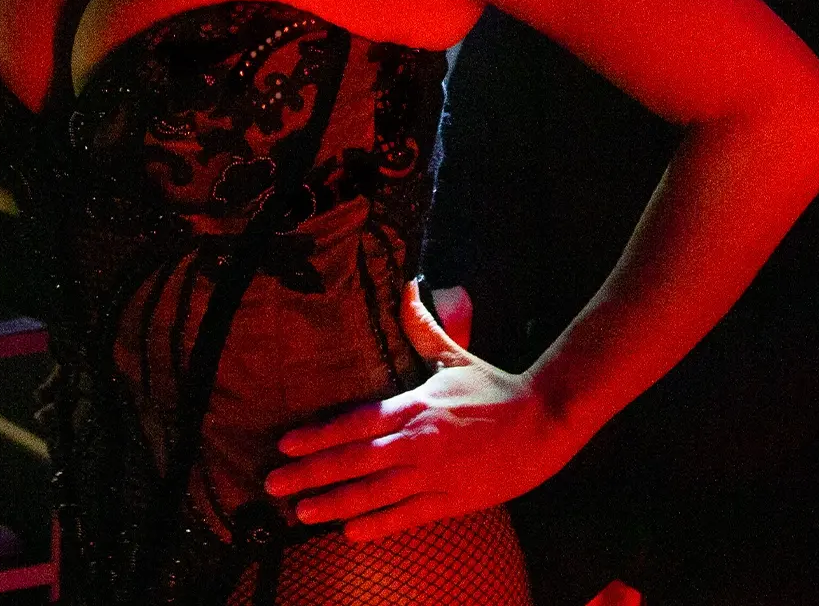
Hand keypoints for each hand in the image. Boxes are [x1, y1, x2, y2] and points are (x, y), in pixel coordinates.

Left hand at [262, 281, 580, 541]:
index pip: (355, 422)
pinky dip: (378, 525)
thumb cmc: (496, 387)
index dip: (317, 435)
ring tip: (301, 513)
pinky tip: (350, 533)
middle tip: (272, 484)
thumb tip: (406, 285)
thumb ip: (421, 326)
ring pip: (374, 493)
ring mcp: (434, 473)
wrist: (547, 420)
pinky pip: (408, 516)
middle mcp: (418, 441)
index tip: (285, 444)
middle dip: (310, 473)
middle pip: (354, 460)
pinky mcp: (453, 499)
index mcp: (415, 405)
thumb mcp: (454, 356)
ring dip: (334, 503)